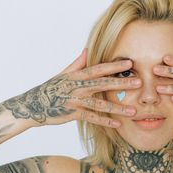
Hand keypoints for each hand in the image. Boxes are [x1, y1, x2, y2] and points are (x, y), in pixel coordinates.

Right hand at [3, 48, 140, 127]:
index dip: (114, 66)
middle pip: (102, 84)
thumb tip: (87, 48)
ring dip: (117, 107)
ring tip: (133, 111)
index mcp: (77, 75)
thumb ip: (78, 62)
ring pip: (99, 103)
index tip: (129, 63)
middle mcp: (77, 87)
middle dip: (121, 83)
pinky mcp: (73, 114)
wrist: (33, 105)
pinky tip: (118, 124)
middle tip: (139, 83)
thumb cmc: (51, 88)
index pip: (98, 68)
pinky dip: (105, 121)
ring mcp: (75, 100)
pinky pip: (92, 118)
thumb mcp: (63, 73)